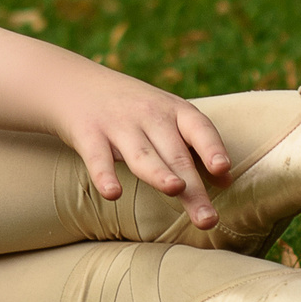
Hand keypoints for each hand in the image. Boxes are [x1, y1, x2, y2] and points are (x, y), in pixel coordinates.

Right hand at [58, 73, 231, 228]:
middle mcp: (148, 114)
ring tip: (175, 189)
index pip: (198, 127)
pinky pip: (98, 157)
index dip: (211, 147)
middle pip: (175, 155)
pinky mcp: (88, 133)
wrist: (73, 82)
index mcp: (173, 110)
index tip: (223, 168)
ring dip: (158, 172)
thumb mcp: (165, 117)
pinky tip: (112, 193)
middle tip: (207, 220)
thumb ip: (194, 147)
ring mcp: (117, 123)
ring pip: (142, 155)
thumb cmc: (132, 108)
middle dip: (192, 187)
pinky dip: (104, 175)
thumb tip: (227, 181)